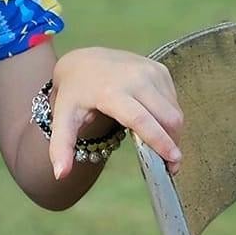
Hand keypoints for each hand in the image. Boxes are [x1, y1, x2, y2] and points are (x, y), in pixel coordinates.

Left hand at [47, 48, 183, 179]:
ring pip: (174, 110)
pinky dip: (170, 117)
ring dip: (173, 132)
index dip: (159, 140)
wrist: (83, 59)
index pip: (142, 119)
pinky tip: (158, 123)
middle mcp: (135, 78)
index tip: (173, 160)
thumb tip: (61, 175)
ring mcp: (150, 71)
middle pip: (166, 117)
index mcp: (112, 92)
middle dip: (173, 143)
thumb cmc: (74, 93)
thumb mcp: (63, 118)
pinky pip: (173, 100)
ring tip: (164, 147)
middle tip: (170, 165)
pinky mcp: (159, 69)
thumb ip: (61, 147)